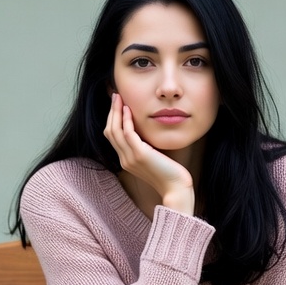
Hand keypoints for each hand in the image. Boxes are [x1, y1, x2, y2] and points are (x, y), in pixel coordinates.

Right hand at [104, 93, 194, 214]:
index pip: (112, 137)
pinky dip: (126, 120)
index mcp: (126, 161)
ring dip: (116, 112)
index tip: (117, 104)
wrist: (176, 188)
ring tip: (119, 98)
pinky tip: (130, 109)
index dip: (113, 119)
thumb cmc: (169, 174)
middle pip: (110, 132)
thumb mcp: (154, 158)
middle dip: (112, 112)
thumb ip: (147, 147)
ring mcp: (130, 158)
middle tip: (115, 96)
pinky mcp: (140, 155)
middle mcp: (124, 159)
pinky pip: (127, 133)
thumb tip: (146, 133)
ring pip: (115, 130)